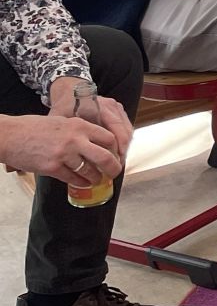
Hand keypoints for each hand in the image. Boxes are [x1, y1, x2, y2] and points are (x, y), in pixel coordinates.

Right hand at [0, 114, 121, 188]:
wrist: (10, 135)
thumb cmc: (34, 127)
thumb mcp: (62, 121)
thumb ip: (79, 130)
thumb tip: (96, 142)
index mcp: (79, 125)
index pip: (109, 138)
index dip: (116, 149)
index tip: (117, 155)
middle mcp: (74, 139)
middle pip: (105, 157)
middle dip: (114, 167)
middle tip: (115, 172)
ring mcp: (63, 154)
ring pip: (90, 171)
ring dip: (96, 178)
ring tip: (98, 179)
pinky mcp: (52, 168)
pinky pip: (73, 179)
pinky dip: (81, 183)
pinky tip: (83, 183)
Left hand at [48, 77, 134, 166]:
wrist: (71, 91)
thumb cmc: (65, 106)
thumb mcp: (61, 119)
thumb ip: (64, 134)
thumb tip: (63, 154)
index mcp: (99, 107)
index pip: (115, 129)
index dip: (117, 147)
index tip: (114, 161)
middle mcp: (111, 107)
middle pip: (125, 131)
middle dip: (122, 151)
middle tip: (117, 166)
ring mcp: (117, 108)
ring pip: (128, 131)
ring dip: (124, 147)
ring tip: (117, 162)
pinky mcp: (119, 112)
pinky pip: (126, 128)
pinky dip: (123, 141)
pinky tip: (116, 153)